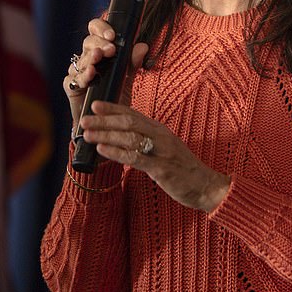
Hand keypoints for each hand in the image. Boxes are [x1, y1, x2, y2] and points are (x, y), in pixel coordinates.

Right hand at [64, 17, 148, 124]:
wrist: (107, 119)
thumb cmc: (115, 94)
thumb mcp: (127, 77)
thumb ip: (133, 62)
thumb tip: (143, 46)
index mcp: (100, 50)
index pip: (96, 31)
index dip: (101, 28)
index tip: (112, 35)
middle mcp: (87, 58)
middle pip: (88, 42)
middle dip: (99, 44)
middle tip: (111, 49)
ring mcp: (78, 71)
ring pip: (81, 59)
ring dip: (90, 57)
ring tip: (98, 56)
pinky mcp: (71, 86)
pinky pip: (74, 78)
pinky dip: (83, 76)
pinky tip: (91, 73)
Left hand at [79, 101, 230, 211]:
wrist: (206, 186)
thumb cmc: (184, 169)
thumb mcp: (166, 149)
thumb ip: (148, 141)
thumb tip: (124, 138)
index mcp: (160, 130)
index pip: (133, 114)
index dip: (113, 108)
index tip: (95, 105)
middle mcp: (161, 136)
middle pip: (128, 123)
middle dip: (104, 120)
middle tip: (84, 120)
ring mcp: (161, 151)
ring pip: (129, 137)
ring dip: (106, 135)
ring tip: (88, 134)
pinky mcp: (161, 168)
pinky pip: (135, 158)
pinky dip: (117, 153)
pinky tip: (102, 150)